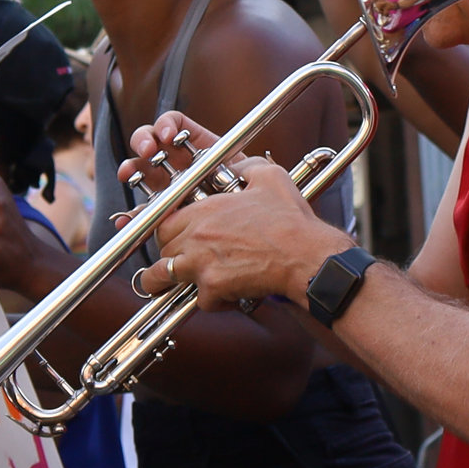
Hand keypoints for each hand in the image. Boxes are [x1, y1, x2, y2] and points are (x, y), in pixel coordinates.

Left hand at [134, 113, 348, 308]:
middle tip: (176, 259)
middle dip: (167, 254)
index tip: (170, 235)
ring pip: (162, 275)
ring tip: (162, 287)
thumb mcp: (271, 179)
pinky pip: (199, 299)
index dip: (167, 229)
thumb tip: (237, 166)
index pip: (163, 220)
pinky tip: (226, 296)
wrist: (306, 256)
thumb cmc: (291, 220)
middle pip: (161, 248)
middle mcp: (196, 236)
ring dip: (163, 282)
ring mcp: (201, 263)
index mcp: (205, 210)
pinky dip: (211, 301)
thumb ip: (246, 167)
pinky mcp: (213, 287)